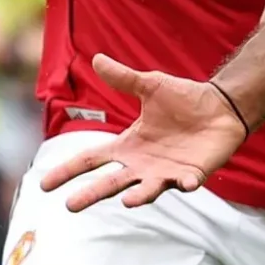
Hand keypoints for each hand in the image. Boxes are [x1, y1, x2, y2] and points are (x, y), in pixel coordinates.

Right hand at [38, 54, 248, 211]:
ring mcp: (166, 172)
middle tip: (71, 206)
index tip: (44, 185)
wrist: (220, 107)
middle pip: (112, 183)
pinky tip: (186, 182)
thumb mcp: (151, 86)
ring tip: (127, 202)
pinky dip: (185, 184)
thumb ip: (124, 78)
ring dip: (139, 196)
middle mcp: (142, 165)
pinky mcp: (192, 174)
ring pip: (147, 189)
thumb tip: (96, 58)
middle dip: (92, 194)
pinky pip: (187, 182)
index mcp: (128, 146)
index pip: (92, 159)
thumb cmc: (184, 100)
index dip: (68, 170)